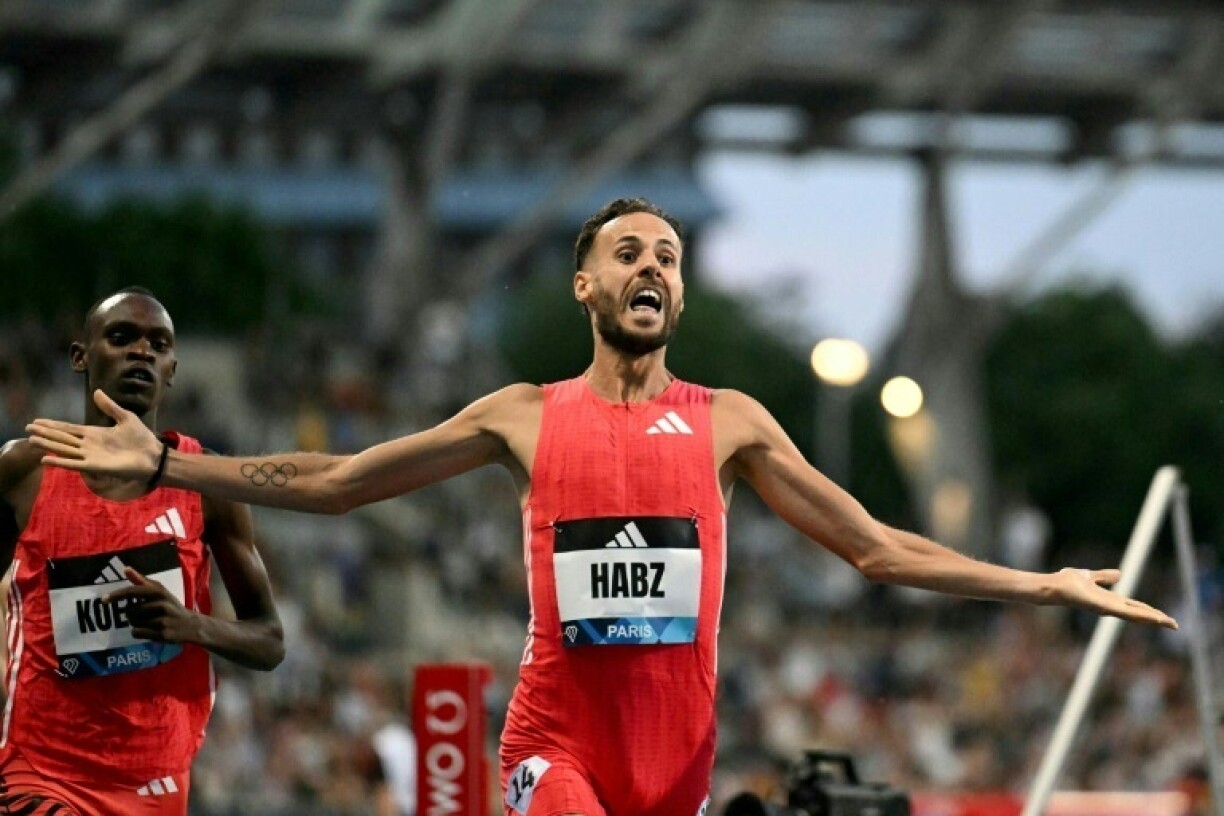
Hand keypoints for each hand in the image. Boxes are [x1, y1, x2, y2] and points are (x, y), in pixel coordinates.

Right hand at [26, 390, 161, 480]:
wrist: (153, 456)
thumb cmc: (141, 438)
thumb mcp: (125, 417)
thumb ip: (109, 406)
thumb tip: (96, 392)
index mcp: (94, 433)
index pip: (68, 428)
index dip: (53, 425)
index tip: (37, 421)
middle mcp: (89, 445)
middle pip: (62, 438)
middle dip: (45, 433)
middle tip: (27, 429)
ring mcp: (91, 456)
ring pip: (64, 449)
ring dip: (48, 445)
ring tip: (31, 440)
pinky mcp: (95, 467)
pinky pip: (74, 464)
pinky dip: (60, 461)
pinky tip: (46, 459)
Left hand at [103, 567, 199, 643]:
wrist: (191, 625)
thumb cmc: (171, 606)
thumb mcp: (160, 592)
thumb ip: (141, 581)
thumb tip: (125, 568)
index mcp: (159, 592)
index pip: (133, 591)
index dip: (117, 595)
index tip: (103, 600)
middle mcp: (161, 604)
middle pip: (130, 610)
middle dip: (132, 614)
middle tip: (144, 615)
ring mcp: (162, 619)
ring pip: (133, 622)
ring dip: (137, 623)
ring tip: (150, 622)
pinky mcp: (162, 633)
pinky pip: (137, 633)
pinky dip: (139, 633)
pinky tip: (151, 631)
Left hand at [1052, 567, 1177, 629]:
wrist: (1052, 586)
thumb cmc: (1066, 582)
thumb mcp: (1090, 576)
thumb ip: (1104, 576)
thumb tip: (1120, 574)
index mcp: (1109, 600)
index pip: (1135, 607)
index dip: (1150, 611)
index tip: (1165, 617)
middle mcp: (1110, 607)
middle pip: (1139, 613)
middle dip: (1157, 619)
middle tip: (1175, 625)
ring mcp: (1107, 609)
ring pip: (1135, 615)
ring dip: (1153, 619)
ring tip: (1170, 623)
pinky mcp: (1102, 607)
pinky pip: (1124, 612)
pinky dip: (1139, 615)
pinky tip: (1151, 618)